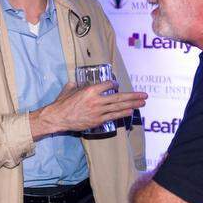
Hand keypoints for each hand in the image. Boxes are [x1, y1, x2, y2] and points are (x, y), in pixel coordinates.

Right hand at [31, 81, 147, 138]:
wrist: (58, 118)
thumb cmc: (62, 103)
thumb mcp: (69, 89)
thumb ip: (76, 85)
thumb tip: (78, 82)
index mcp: (90, 90)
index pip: (108, 85)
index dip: (114, 84)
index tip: (116, 85)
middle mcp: (96, 100)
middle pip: (119, 97)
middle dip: (133, 96)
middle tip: (144, 95)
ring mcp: (98, 111)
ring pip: (118, 107)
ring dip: (132, 105)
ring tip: (142, 103)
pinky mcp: (97, 121)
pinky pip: (112, 116)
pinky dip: (122, 114)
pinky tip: (130, 111)